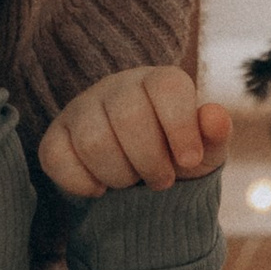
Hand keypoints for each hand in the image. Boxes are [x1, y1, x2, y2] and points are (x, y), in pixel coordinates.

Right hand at [37, 69, 230, 197]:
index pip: (167, 87)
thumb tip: (215, 116)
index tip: (189, 160)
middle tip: (161, 180)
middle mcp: (116, 87)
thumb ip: (215, 135)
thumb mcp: (205, 152)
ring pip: (92, 140)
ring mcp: (81, 109)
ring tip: (131, 181)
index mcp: (157, 81)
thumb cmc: (175, 157)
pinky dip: (82, 184)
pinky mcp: (55, 136)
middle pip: (128, 116)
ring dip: (119, 176)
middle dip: (150, 161)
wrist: (139, 183)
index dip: (180, 127)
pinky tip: (100, 188)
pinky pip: (57, 157)